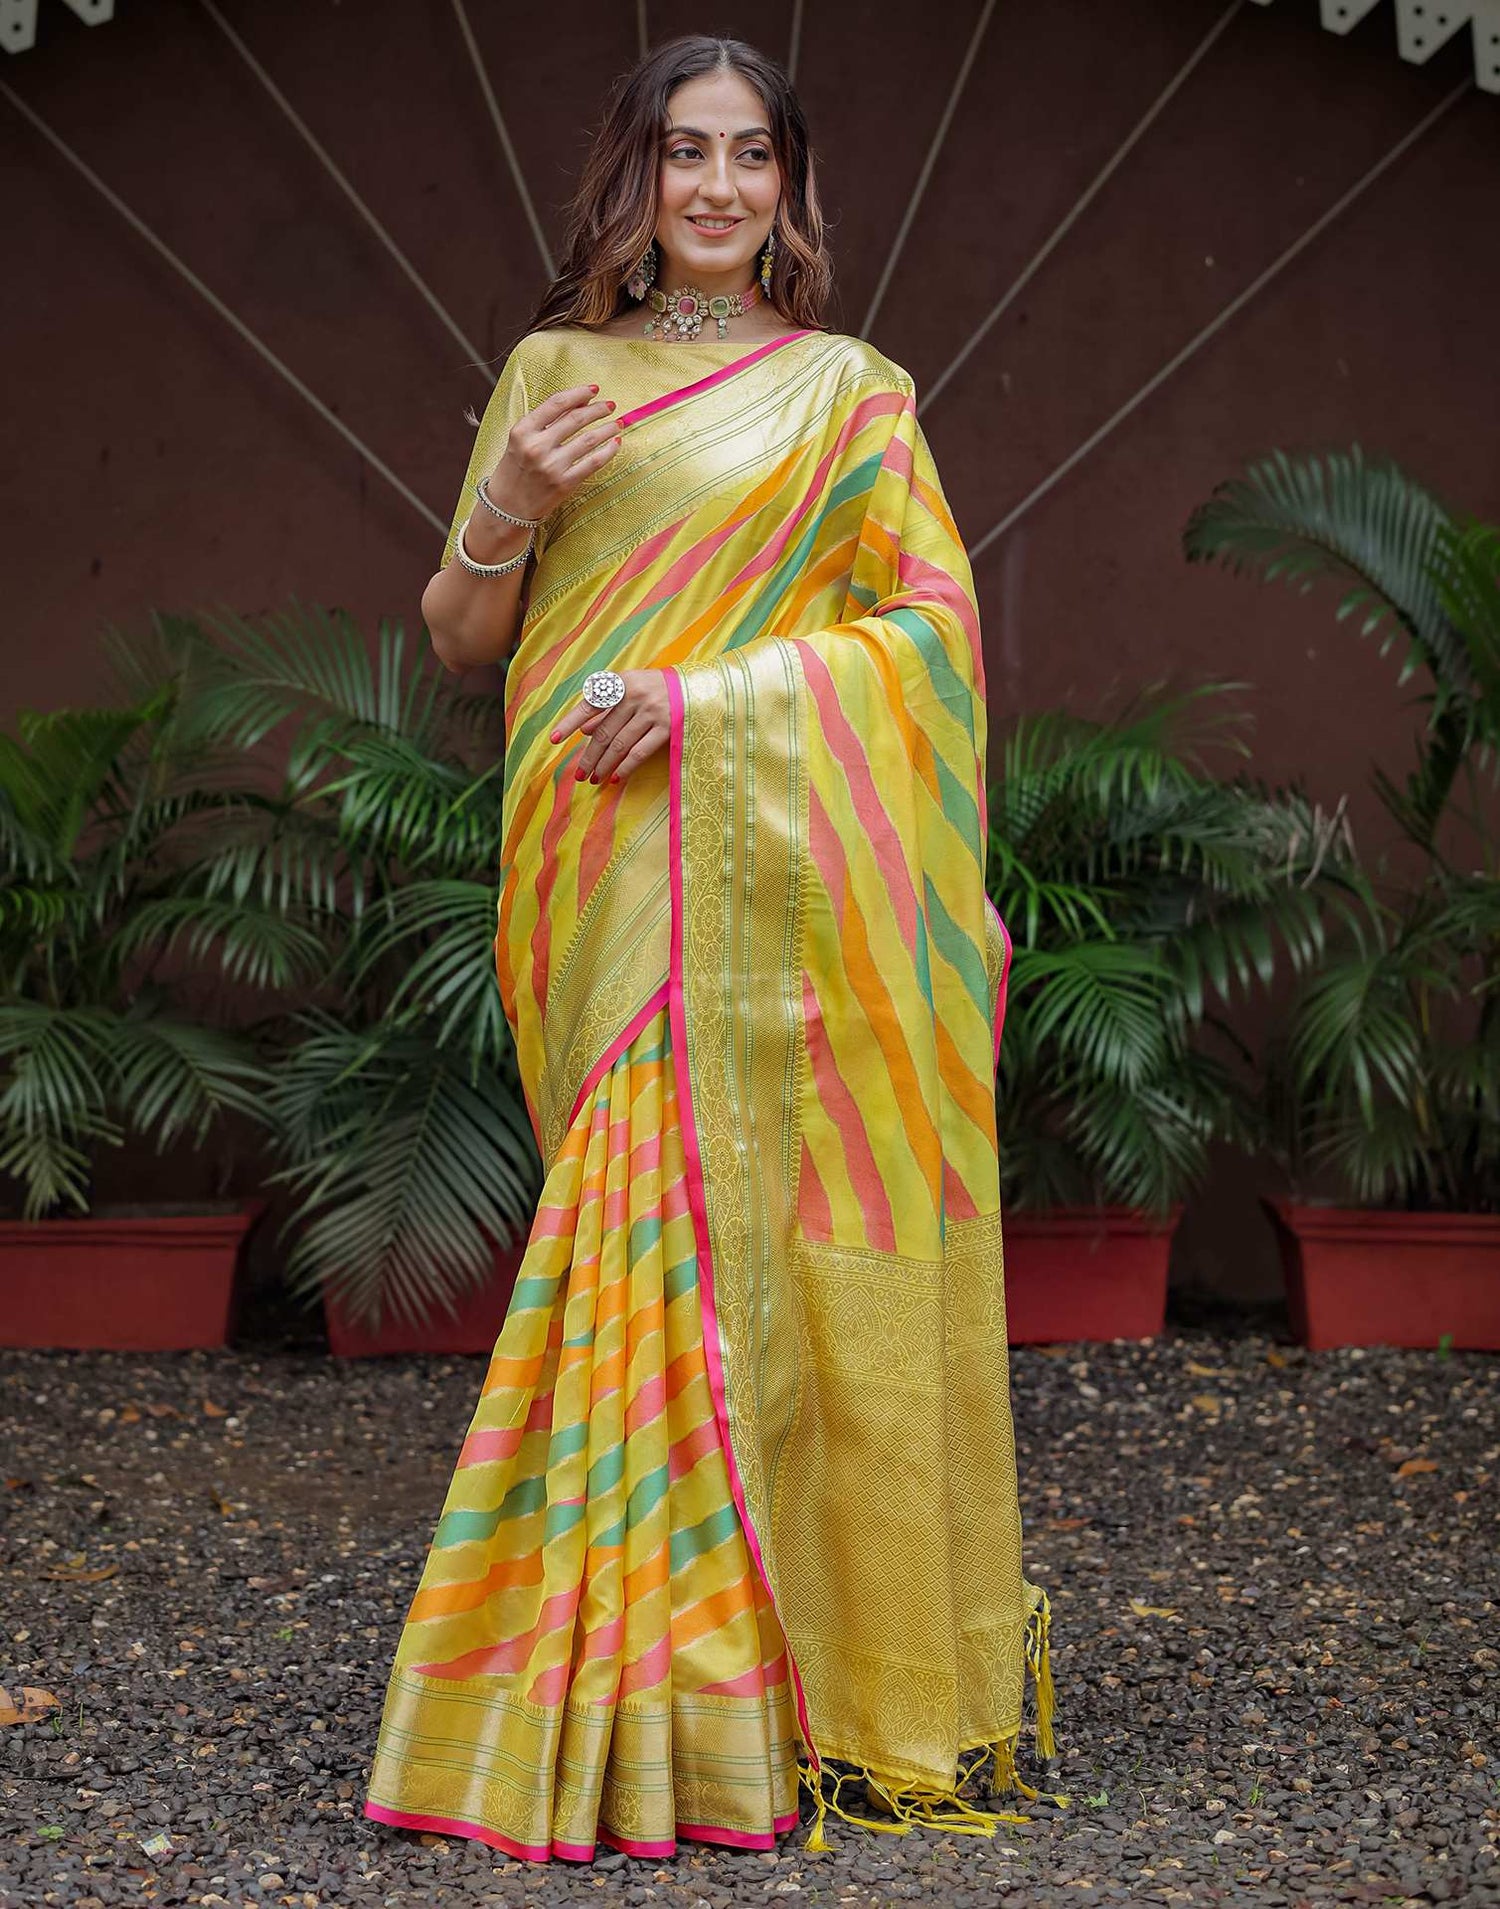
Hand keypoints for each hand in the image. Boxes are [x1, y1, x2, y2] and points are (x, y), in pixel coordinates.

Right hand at [483, 384, 622, 521]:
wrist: (508, 506)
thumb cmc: (516, 469)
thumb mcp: (521, 440)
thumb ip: (544, 423)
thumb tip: (579, 404)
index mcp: (523, 430)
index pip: (556, 404)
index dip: (578, 394)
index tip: (593, 390)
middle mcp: (537, 447)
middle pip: (575, 419)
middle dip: (598, 409)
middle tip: (610, 405)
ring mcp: (552, 466)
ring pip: (589, 439)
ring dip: (607, 428)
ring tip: (617, 423)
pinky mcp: (565, 484)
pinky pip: (593, 463)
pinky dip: (608, 451)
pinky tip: (616, 443)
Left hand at [550, 670, 670, 784]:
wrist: (696, 687)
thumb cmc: (657, 688)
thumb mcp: (630, 689)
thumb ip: (607, 708)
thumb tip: (584, 730)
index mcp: (621, 683)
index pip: (589, 705)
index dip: (569, 723)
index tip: (554, 739)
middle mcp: (634, 696)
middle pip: (604, 732)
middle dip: (589, 756)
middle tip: (579, 775)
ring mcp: (651, 712)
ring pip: (619, 745)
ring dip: (604, 765)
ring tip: (594, 779)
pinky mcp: (667, 728)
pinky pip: (640, 752)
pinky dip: (626, 766)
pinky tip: (616, 777)